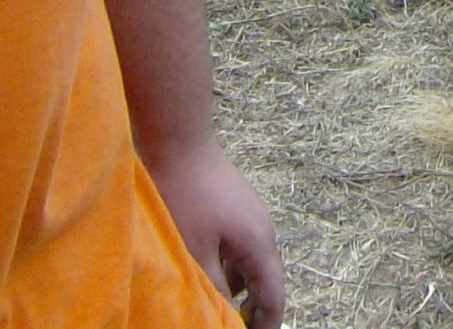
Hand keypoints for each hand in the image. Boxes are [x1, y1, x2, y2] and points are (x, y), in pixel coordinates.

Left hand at [147, 138, 284, 328]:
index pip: (273, 296)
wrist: (179, 142)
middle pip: (267, 280)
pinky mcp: (237, 204)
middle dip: (255, 309)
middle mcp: (263, 229)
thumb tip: (223, 312)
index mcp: (259, 244)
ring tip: (222, 307)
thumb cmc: (184, 197)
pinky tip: (210, 273)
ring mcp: (251, 214)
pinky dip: (232, 267)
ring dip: (242, 288)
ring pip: (252, 262)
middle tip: (237, 328)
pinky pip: (241, 246)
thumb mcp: (195, 252)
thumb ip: (213, 287)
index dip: (268, 324)